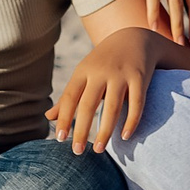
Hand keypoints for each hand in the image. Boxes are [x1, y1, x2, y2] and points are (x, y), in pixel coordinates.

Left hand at [48, 27, 160, 154]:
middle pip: (88, 104)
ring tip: (98, 150)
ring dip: (105, 131)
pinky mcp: (140, 77)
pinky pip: (136, 103)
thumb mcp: (84, 74)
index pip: (70, 98)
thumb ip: (68, 97)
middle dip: (81, 129)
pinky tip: (124, 137)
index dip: (65, 118)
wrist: (134, 38)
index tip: (60, 139)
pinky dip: (131, 121)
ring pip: (113, 107)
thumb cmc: (103, 62)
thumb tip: (49, 117)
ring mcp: (121, 74)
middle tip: (76, 152)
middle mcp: (101, 72)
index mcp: (84, 71)